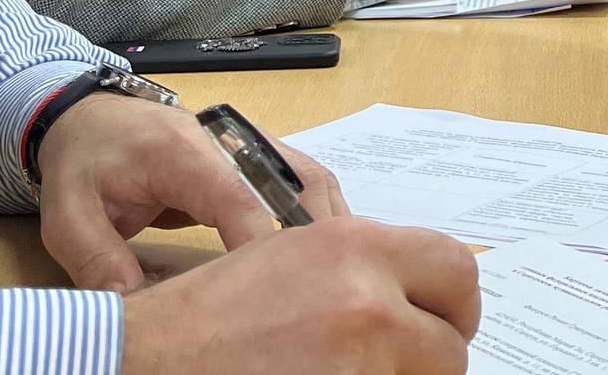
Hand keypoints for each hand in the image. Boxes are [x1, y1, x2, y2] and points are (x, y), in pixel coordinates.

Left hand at [36, 91, 348, 293]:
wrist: (91, 116)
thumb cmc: (84, 161)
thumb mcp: (68, 216)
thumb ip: (97, 261)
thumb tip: (131, 308)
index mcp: (183, 153)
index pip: (240, 199)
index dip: (261, 245)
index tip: (271, 293)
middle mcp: (230, 141)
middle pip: (295, 182)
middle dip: (314, 234)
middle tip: (320, 287)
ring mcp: (250, 143)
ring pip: (311, 178)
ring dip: (328, 223)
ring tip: (333, 273)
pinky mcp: (257, 156)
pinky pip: (303, 181)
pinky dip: (320, 213)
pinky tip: (321, 251)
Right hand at [119, 219, 478, 374]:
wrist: (149, 358)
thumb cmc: (211, 313)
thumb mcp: (295, 254)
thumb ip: (364, 266)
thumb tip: (416, 294)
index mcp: (358, 246)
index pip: (458, 271)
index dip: (456, 307)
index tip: (445, 325)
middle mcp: (367, 299)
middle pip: (450, 344)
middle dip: (432, 358)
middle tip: (404, 365)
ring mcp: (356, 362)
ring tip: (348, 374)